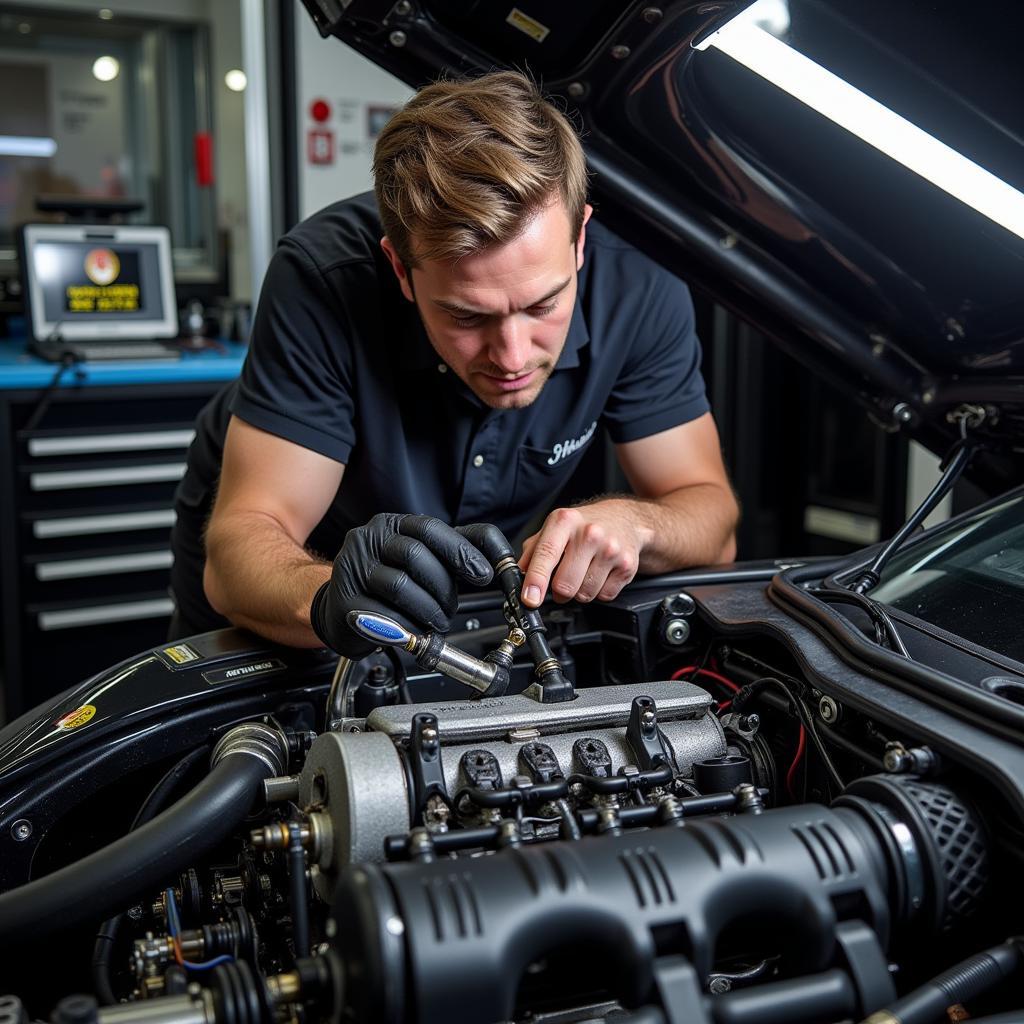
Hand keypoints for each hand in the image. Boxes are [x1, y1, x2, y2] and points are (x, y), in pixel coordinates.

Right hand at [310, 513, 492, 657]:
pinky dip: (408, 627)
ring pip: (400, 586)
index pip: (430, 529)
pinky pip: (384, 615)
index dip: (460, 552)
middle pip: (415, 556)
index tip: (483, 574)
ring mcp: (352, 568)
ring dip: (428, 610)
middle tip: (451, 608)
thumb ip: (459, 551)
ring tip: (435, 622)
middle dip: (443, 588)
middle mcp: (369, 540)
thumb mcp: (425, 558)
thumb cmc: (390, 580)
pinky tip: (413, 630)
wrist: (342, 608)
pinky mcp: (344, 601)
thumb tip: (502, 556)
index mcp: (393, 525)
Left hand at [518, 500, 650, 607]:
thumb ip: (533, 550)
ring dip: (579, 591)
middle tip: (561, 580)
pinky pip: (604, 596)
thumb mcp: (555, 527)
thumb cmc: (584, 525)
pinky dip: (598, 591)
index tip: (530, 598)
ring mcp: (611, 550)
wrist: (624, 520)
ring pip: (585, 594)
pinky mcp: (627, 566)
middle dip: (558, 591)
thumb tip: (518, 575)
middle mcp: (589, 533)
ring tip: (584, 572)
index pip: (547, 553)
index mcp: (565, 521)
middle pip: (565, 584)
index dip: (536, 579)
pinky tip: (599, 574)